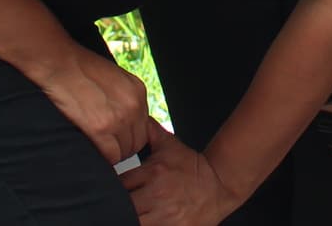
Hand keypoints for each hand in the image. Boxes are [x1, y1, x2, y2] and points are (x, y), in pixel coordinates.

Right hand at [36, 49, 151, 164]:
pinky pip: (110, 156)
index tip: (117, 138)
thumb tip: (124, 120)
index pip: (143, 126)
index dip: (129, 135)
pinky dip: (102, 158)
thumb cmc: (80, 68)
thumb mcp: (114, 78)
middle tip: (106, 146)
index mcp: (137, 91)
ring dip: (112, 153)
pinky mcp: (100, 129)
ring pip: (125, 152)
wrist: (59, 63)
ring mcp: (119, 118)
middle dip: (122, 147)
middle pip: (137, 142)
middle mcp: (133, 105)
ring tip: (97, 148)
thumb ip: (123, 98)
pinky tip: (92, 150)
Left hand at [124, 121, 243, 224]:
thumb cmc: (192, 167)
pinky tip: (145, 219)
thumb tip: (133, 117)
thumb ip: (149, 131)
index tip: (112, 188)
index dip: (111, 186)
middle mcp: (157, 195)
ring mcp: (165, 216)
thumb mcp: (170, 145)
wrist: (220, 185)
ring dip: (128, 217)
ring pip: (132, 221)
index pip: (118, 183)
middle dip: (118, 205)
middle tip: (120, 203)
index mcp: (153, 172)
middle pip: (122, 205)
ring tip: (131, 211)